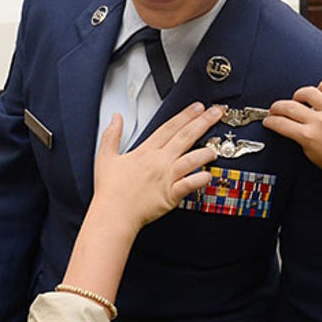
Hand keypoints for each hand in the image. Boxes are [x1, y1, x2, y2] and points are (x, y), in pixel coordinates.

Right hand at [91, 102, 220, 231]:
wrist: (112, 215)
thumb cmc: (110, 190)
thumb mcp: (105, 156)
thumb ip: (112, 134)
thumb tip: (116, 117)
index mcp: (145, 151)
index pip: (169, 127)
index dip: (185, 115)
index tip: (198, 107)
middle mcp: (159, 162)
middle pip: (185, 137)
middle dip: (203, 122)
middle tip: (216, 112)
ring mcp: (166, 178)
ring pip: (192, 159)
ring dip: (206, 152)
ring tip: (216, 148)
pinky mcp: (170, 195)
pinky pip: (189, 184)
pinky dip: (200, 179)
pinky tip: (209, 174)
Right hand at [263, 80, 321, 185]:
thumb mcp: (311, 156)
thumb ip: (300, 139)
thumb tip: (292, 127)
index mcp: (308, 137)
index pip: (280, 124)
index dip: (270, 121)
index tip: (268, 120)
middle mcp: (319, 122)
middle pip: (289, 107)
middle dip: (277, 108)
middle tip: (275, 110)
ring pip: (309, 92)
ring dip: (299, 94)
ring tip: (297, 99)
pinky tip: (321, 90)